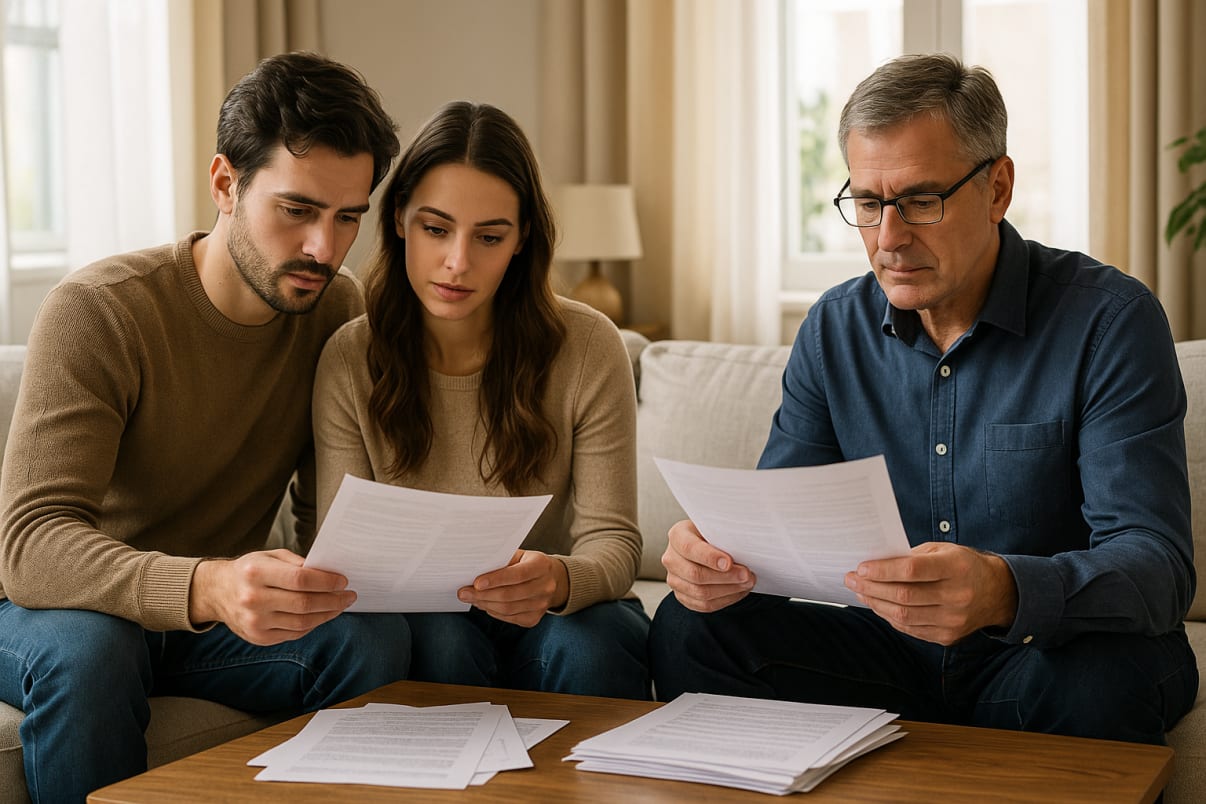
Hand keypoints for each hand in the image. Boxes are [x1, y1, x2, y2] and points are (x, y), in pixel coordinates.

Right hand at [189, 549, 356, 644]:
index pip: (300, 579)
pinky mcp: (258, 638)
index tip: (343, 581)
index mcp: (256, 573)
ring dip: (327, 615)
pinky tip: (322, 615)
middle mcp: (253, 599)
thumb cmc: (249, 570)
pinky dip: (313, 624)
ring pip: (302, 622)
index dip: (326, 581)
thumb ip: (298, 563)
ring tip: (340, 605)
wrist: (217, 592)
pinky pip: (294, 634)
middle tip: (349, 595)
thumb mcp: (270, 556)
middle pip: (304, 603)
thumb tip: (329, 573)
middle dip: (333, 600)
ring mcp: (255, 622)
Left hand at [458, 550, 568, 626]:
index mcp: (541, 565)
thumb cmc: (527, 564)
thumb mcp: (518, 556)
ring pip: (508, 609)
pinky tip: (484, 604)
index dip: (496, 580)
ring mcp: (542, 604)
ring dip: (485, 604)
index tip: (476, 583)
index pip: (518, 574)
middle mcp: (545, 586)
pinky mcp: (534, 618)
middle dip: (483, 595)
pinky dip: (493, 612)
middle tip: (464, 593)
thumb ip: (500, 561)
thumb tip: (474, 570)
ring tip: (471, 598)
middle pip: (510, 595)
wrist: (550, 579)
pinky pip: (509, 618)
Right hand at [661, 519, 755, 611]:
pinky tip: (738, 591)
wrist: (707, 545)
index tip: (729, 562)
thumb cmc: (714, 534)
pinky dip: (725, 600)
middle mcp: (671, 558)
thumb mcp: (716, 527)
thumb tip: (741, 549)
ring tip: (747, 583)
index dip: (710, 557)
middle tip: (747, 574)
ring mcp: (674, 579)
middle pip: (695, 574)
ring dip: (729, 590)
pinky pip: (704, 605)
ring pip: (700, 593)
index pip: (689, 548)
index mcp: (677, 536)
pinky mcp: (682, 596)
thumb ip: (723, 535)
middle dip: (725, 577)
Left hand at [844, 542, 1018, 644]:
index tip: (861, 567)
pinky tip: (878, 604)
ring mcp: (953, 620)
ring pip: (903, 616)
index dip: (883, 570)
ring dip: (875, 603)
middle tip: (851, 579)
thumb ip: (911, 556)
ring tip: (860, 591)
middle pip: (904, 596)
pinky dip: (889, 617)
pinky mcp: (947, 636)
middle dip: (871, 587)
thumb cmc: (963, 565)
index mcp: (956, 568)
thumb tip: (874, 564)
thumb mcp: (943, 550)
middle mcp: (957, 596)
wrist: (997, 593)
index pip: (912, 571)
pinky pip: (910, 629)